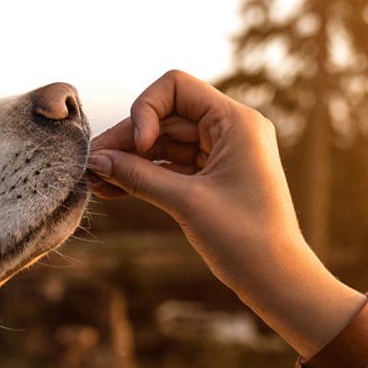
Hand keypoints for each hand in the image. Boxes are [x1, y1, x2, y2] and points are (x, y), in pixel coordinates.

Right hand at [87, 70, 361, 351]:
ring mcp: (222, 153)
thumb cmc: (244, 239)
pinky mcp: (214, 177)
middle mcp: (230, 129)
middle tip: (90, 165)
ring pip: (164, 143)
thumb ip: (138, 176)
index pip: (176, 87)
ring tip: (94, 180)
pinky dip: (144, 175)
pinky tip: (112, 188)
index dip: (146, 109)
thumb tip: (95, 160)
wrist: (277, 280)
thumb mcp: (186, 202)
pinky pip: (171, 166)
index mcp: (236, 121)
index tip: (138, 146)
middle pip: (165, 116)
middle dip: (128, 139)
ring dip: (130, 159)